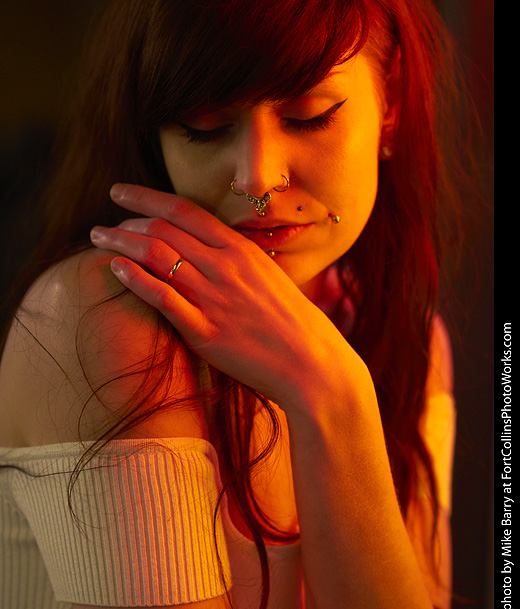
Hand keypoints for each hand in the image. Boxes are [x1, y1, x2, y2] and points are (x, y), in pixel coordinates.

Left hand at [90, 184, 351, 408]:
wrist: (312, 363)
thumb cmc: (292, 322)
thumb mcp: (268, 276)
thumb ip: (236, 259)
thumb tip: (208, 248)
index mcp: (241, 250)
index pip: (184, 210)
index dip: (146, 197)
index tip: (120, 193)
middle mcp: (225, 267)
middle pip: (163, 229)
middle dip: (125, 221)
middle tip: (104, 227)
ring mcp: (214, 298)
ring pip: (156, 256)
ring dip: (120, 243)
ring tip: (99, 240)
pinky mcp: (206, 332)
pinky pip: (162, 297)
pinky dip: (134, 278)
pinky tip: (115, 268)